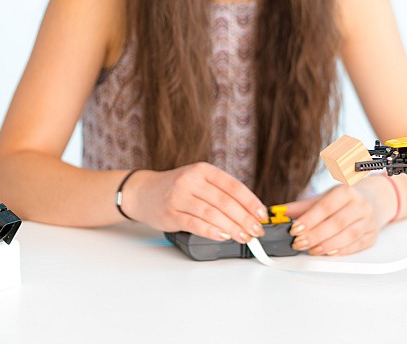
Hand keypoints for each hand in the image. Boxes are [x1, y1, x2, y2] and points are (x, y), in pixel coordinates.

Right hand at [125, 162, 267, 242]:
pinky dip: (212, 231)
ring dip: (232, 227)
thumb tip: (249, 213)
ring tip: (244, 237)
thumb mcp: (199, 181)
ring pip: (212, 213)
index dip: (250, 201)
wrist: (144, 192)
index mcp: (203, 170)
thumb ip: (220, 192)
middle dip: (244, 218)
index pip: (233, 186)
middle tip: (256, 231)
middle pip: (224, 201)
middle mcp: (191, 180)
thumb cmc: (177, 189)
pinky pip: (195, 224)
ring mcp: (179, 196)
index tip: (262, 215)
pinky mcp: (171, 213)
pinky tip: (224, 236)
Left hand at [282, 177, 395, 255]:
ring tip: (311, 249)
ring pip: (348, 236)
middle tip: (298, 242)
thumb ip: (302, 207)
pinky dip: (341, 251)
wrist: (373, 200)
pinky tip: (328, 253)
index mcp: (346, 191)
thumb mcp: (324, 197)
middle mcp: (360, 205)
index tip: (295, 229)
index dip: (310, 220)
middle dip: (315, 235)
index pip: (326, 207)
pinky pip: (357, 246)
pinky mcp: (372, 236)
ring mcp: (368, 221)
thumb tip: (280, 213)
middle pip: (336, 223)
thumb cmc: (345, 200)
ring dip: (327, 245)